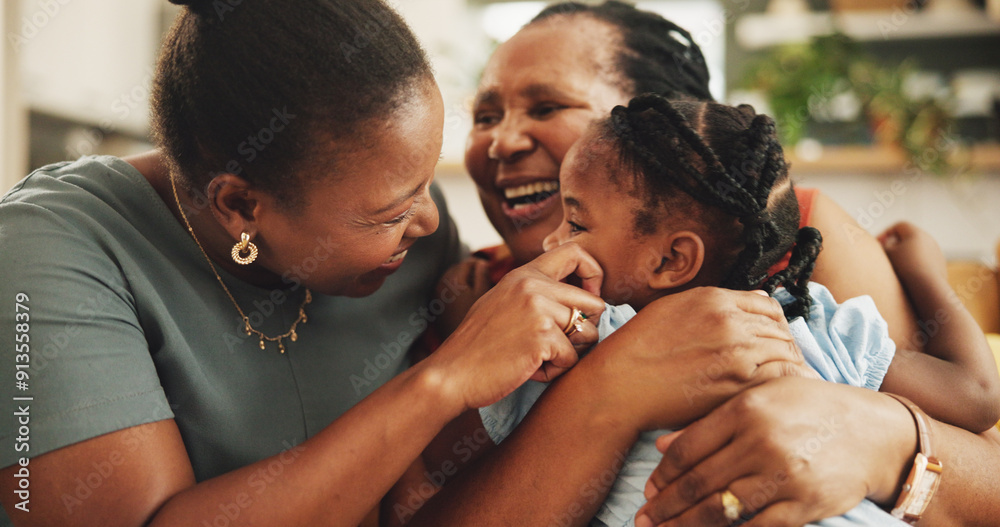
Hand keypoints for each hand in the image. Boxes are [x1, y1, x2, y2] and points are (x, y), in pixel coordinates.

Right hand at [426, 242, 604, 410]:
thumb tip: (576, 301)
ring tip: (538, 358)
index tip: (585, 301)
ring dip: (569, 353)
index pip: (576, 253)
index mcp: (525, 274)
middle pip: (595, 302)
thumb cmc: (478, 346)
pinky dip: (555, 371)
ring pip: (589, 333)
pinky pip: (572, 359)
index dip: (593, 275)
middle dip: (586, 329)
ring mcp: (539, 309)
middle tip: (560, 345)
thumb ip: (534, 293)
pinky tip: (529, 369)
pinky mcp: (543, 337)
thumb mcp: (503, 302)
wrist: (452, 373)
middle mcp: (534, 286)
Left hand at [434, 256, 492, 336]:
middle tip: (485, 278)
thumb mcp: (483, 294)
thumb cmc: (474, 319)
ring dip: (464, 279)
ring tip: (477, 290)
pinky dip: (458, 288)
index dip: (480, 265)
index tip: (490, 270)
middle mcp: (441, 284)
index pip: (467, 263)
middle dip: (471, 271)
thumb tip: (482, 262)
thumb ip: (482, 274)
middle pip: (458, 268)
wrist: (459, 346)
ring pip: (452, 278)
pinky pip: (448, 288)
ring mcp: (437, 294)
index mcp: (453, 280)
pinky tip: (468, 299)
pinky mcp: (437, 303)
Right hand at [584, 287, 815, 432]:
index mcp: (714, 300)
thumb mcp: (672, 308)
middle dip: (784, 345)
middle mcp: (730, 322)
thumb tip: (758, 299)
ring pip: (785, 353)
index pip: (768, 306)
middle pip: (780, 330)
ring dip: (787, 365)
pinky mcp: (737, 385)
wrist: (619, 385)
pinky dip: (786, 383)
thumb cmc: (639, 348)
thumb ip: (716, 302)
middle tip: (783, 362)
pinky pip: (780, 378)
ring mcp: (736, 353)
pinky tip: (779, 392)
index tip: (773, 337)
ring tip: (783, 379)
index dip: (775, 323)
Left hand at [637, 377, 916, 526]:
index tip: (649, 490)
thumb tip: (662, 445)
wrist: (875, 433)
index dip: (663, 474)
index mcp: (746, 409)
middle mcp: (761, 441)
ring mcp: (783, 476)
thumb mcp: (762, 397)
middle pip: (699, 482)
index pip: (689, 448)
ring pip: (721, 510)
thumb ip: (711, 421)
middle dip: (666, 506)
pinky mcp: (803, 505)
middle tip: (643, 519)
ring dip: (687, 525)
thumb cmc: (811, 408)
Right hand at [878, 221, 946, 285]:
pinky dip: (915, 263)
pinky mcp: (940, 264)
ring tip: (897, 266)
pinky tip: (909, 274)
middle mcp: (929, 239)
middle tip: (887, 253)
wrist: (927, 286)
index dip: (886, 233)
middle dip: (896, 243)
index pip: (899, 226)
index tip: (878, 243)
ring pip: (917, 248)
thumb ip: (883, 245)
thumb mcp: (888, 253)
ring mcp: (936, 251)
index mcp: (916, 233)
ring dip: (906, 254)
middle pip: (909, 236)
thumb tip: (885, 243)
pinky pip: (924, 259)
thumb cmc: (905, 267)